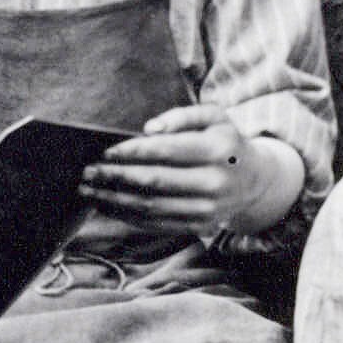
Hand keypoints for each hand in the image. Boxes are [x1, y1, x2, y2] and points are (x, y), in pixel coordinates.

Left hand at [80, 105, 266, 235]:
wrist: (254, 181)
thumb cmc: (225, 142)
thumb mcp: (214, 117)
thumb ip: (182, 116)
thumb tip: (148, 129)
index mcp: (218, 151)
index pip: (166, 151)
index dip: (132, 151)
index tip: (106, 152)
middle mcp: (214, 183)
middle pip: (154, 181)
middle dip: (115, 177)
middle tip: (88, 173)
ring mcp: (206, 209)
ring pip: (150, 206)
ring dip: (114, 199)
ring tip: (89, 191)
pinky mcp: (197, 227)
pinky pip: (155, 223)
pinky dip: (126, 215)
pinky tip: (107, 205)